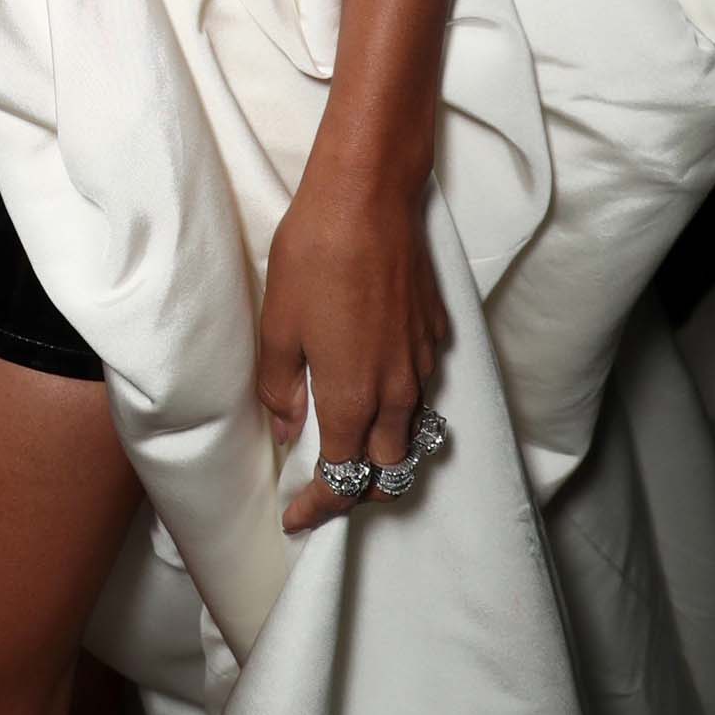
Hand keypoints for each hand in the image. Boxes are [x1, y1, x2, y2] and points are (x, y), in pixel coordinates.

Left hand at [256, 170, 448, 531]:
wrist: (368, 197)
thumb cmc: (314, 255)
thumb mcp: (278, 324)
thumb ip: (282, 387)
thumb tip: (286, 430)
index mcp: (353, 396)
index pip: (343, 477)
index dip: (320, 506)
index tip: (297, 518)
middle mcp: (397, 390)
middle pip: (389, 467)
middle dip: (359, 488)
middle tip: (326, 485)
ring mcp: (423, 361)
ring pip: (412, 431)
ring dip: (385, 450)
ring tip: (352, 443)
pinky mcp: (436, 331)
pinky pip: (423, 387)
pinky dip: (402, 404)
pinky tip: (377, 382)